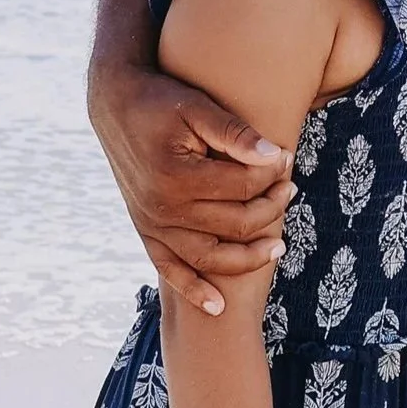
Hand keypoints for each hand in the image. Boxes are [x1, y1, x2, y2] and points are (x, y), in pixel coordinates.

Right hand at [90, 61, 292, 315]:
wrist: (116, 105)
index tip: (288, 157)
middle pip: (234, 224)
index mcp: (177, 178)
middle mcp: (163, 209)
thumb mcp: (198, 108)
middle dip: (270, 208)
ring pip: (209, 257)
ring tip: (279, 247)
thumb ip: (236, 134)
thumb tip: (276, 156)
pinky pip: (170, 269)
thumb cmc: (162, 101)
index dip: (273, 174)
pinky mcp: (145, 231)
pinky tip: (217, 306)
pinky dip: (193, 289)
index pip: (243, 187)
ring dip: (247, 257)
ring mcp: (152, 225)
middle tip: (291, 188)